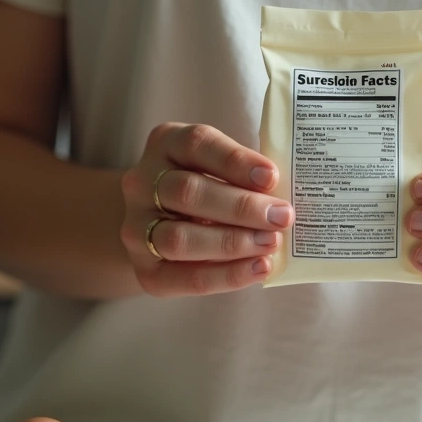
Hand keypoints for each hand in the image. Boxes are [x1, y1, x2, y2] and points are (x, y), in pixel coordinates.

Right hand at [119, 123, 292, 295]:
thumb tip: (286, 198)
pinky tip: (258, 268)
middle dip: (240, 207)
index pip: (196, 144)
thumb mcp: (217, 167)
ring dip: (232, 243)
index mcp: (165, 143)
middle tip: (282, 217)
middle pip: (188, 192)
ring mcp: (136, 228)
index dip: (234, 161)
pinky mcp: (144, 270)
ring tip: (270, 243)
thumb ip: (245, 176)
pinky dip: (226, 275)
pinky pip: (184, 277)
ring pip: (180, 238)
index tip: (271, 177)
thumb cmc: (205, 187)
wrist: (158, 222)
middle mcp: (141, 182)